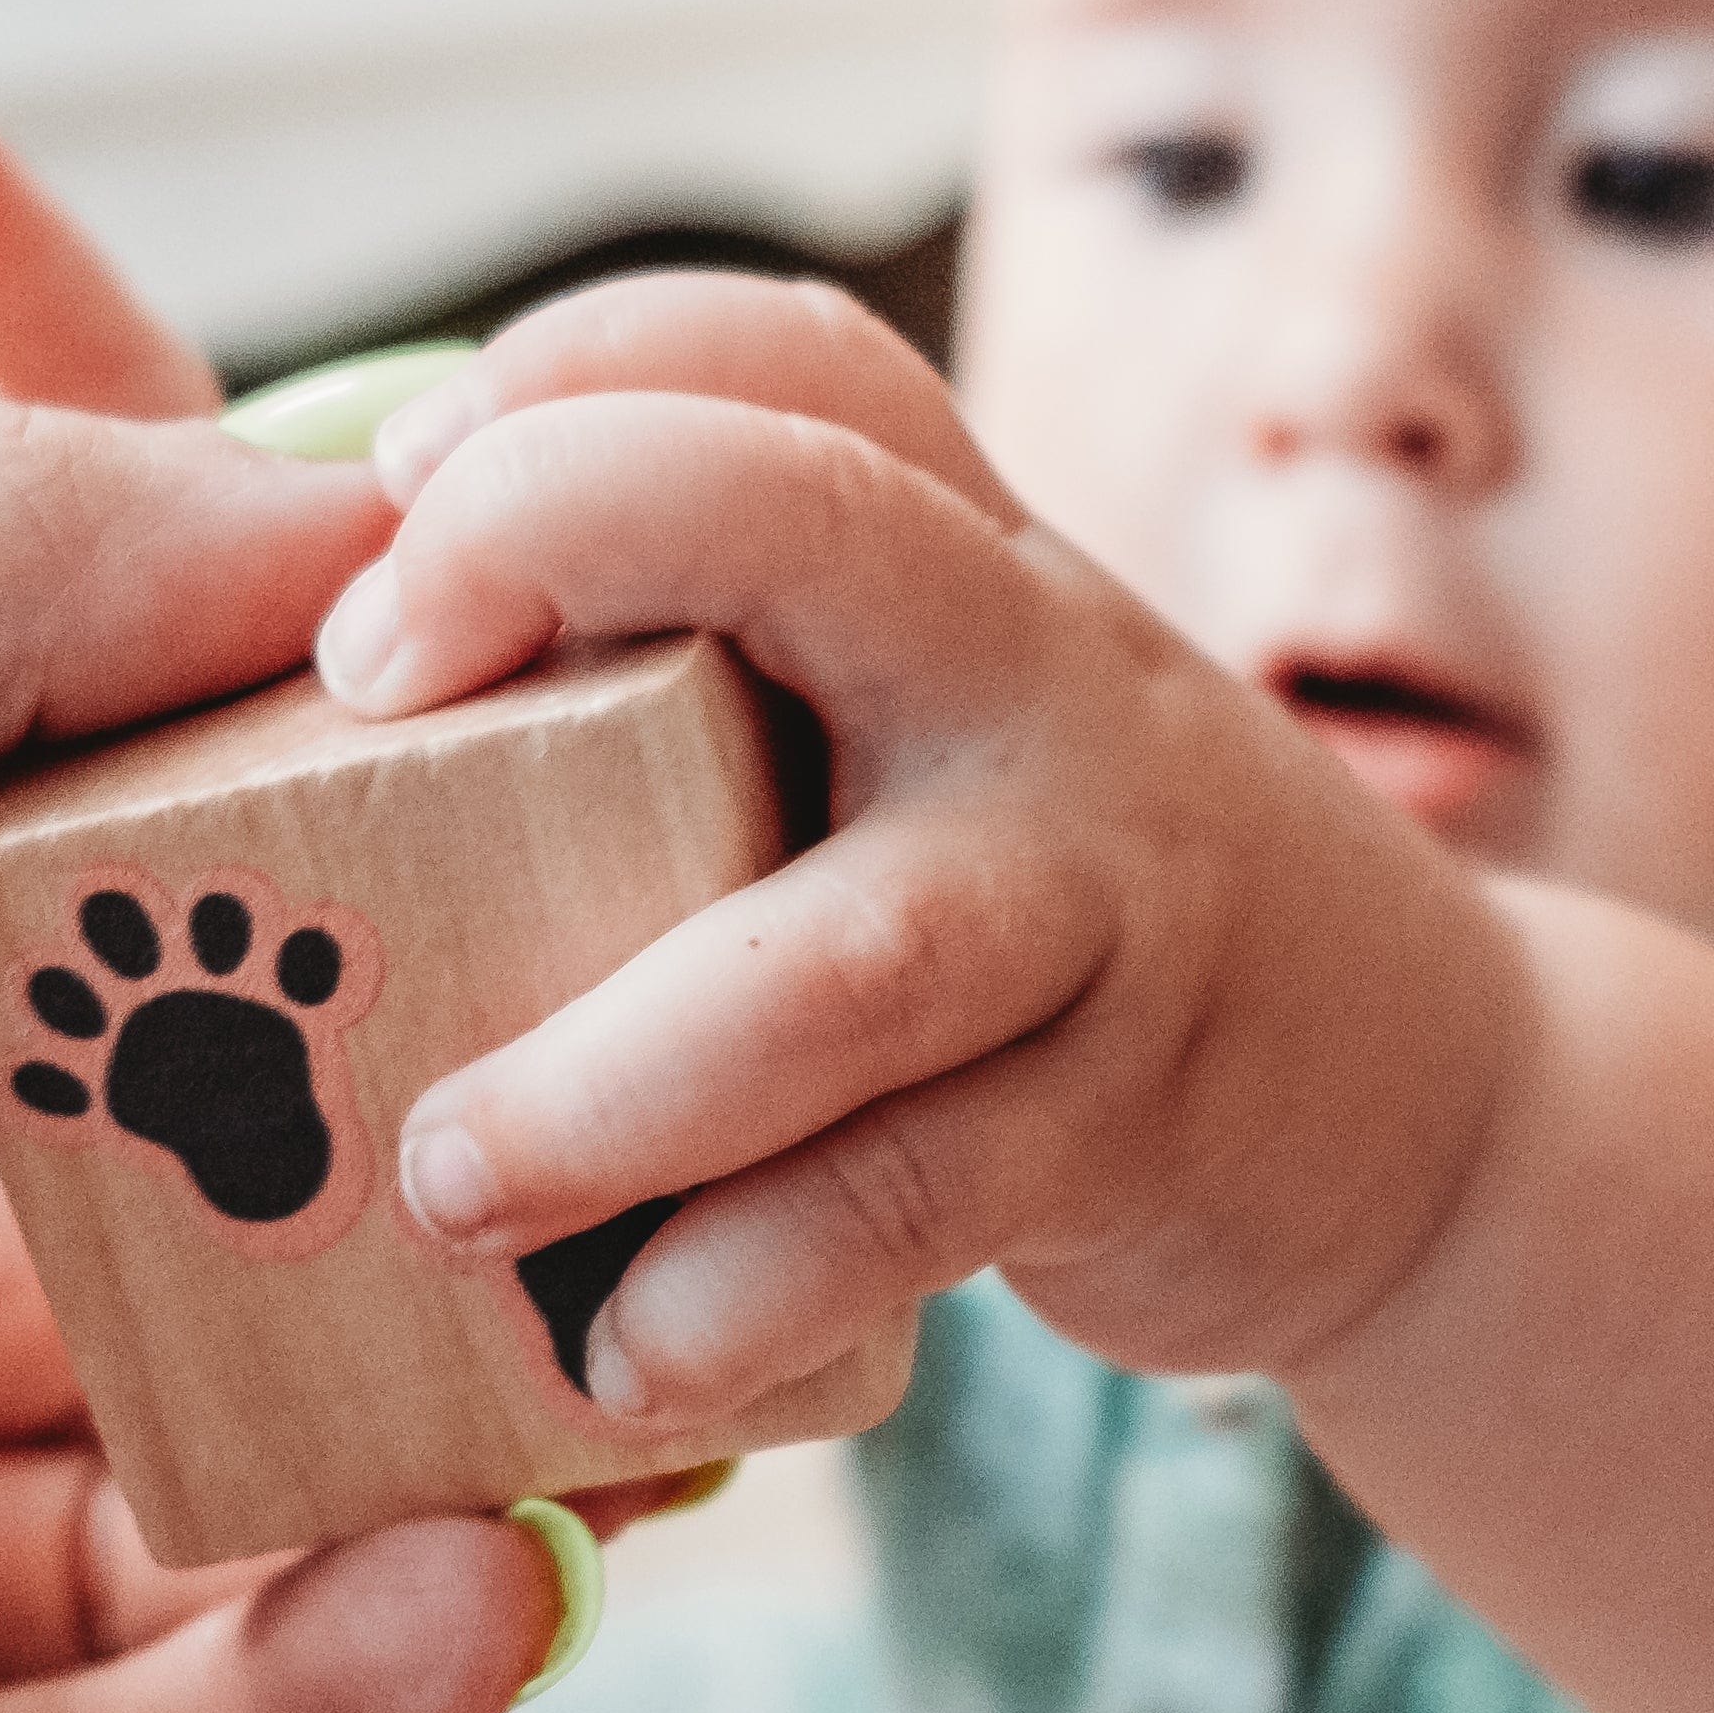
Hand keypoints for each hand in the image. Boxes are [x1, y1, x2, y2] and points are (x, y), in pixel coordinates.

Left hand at [313, 272, 1527, 1412]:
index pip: (779, 354)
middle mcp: (1031, 669)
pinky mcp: (1127, 1119)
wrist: (1415, 1099)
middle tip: (361, 694)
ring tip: (438, 1181)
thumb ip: (704, 665)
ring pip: (844, 955)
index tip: (395, 463)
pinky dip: (739, 1292)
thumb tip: (298, 675)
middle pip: (811, 514)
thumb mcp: (924, 711)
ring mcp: (1097, 892)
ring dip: (609, 1079)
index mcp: (950, 550)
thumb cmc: (1043, 899)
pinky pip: (905, 1204)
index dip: (570, 366)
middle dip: (559, 547)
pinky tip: (622, 1358)